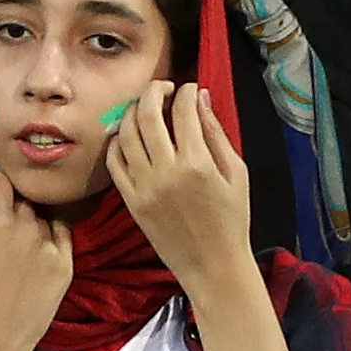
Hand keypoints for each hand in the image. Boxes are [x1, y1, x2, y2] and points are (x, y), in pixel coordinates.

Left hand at [109, 80, 256, 291]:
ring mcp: (143, 186)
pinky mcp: (130, 200)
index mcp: (198, 163)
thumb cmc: (232, 218)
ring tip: (145, 107)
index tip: (190, 88)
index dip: (186, 92)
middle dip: (153, 92)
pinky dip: (118, 141)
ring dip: (133, 112)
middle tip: (163, 87)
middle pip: (147, 116)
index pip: (184, 111)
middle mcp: (166, 171)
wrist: (211, 263)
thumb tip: (202, 99)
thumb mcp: (236, 173)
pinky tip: (129, 135)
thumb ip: (217, 135)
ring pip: (125, 135)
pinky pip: (114, 162)